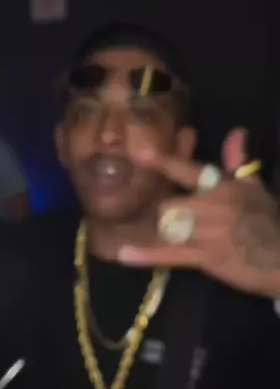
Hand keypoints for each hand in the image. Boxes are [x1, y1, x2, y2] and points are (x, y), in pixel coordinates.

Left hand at [118, 128, 279, 297]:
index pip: (189, 170)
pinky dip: (146, 255)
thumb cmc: (268, 222)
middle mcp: (213, 205)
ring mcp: (209, 232)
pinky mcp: (207, 257)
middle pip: (169, 206)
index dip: (166, 162)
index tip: (143, 155)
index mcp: (223, 187)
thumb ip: (238, 162)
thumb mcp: (255, 188)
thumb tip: (236, 132)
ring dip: (164, 233)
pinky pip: (170, 255)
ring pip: (168, 227)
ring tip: (163, 237)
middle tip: (172, 223)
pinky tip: (123, 254)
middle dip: (167, 215)